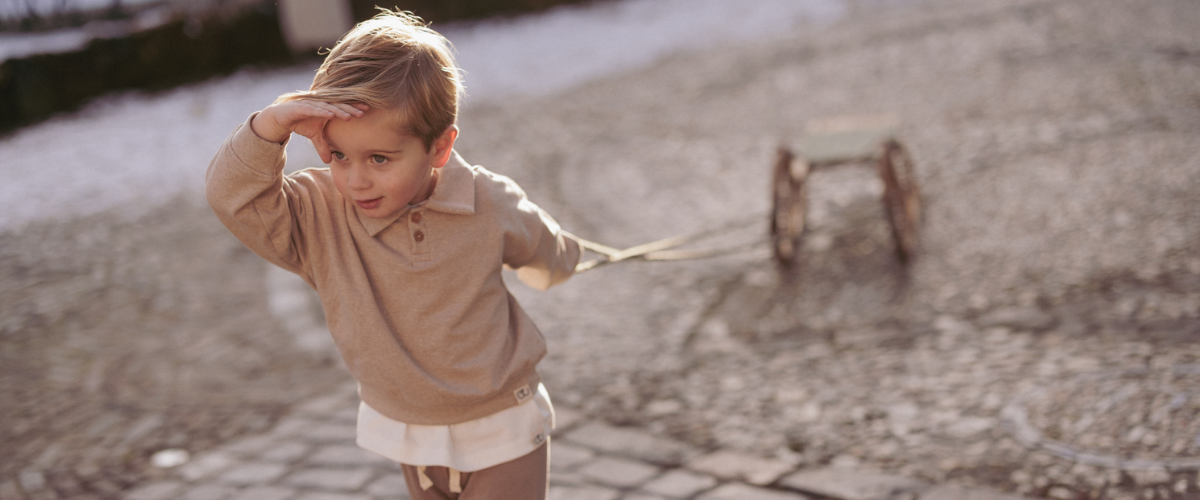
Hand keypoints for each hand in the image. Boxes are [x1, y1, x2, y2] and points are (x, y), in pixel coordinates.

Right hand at [251, 100, 367, 163]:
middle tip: (364, 112)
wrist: (279, 118)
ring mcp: (310, 104)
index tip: (367, 111)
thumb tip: (329, 162)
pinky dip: (321, 111)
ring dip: (338, 111)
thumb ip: (323, 147)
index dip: (354, 107)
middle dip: (351, 109)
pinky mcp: (300, 107)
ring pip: (327, 107)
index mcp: (326, 108)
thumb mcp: (313, 136)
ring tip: (349, 116)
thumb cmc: (299, 122)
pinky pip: (313, 109)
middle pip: (338, 106)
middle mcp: (320, 104)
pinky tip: (330, 115)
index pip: (342, 107)